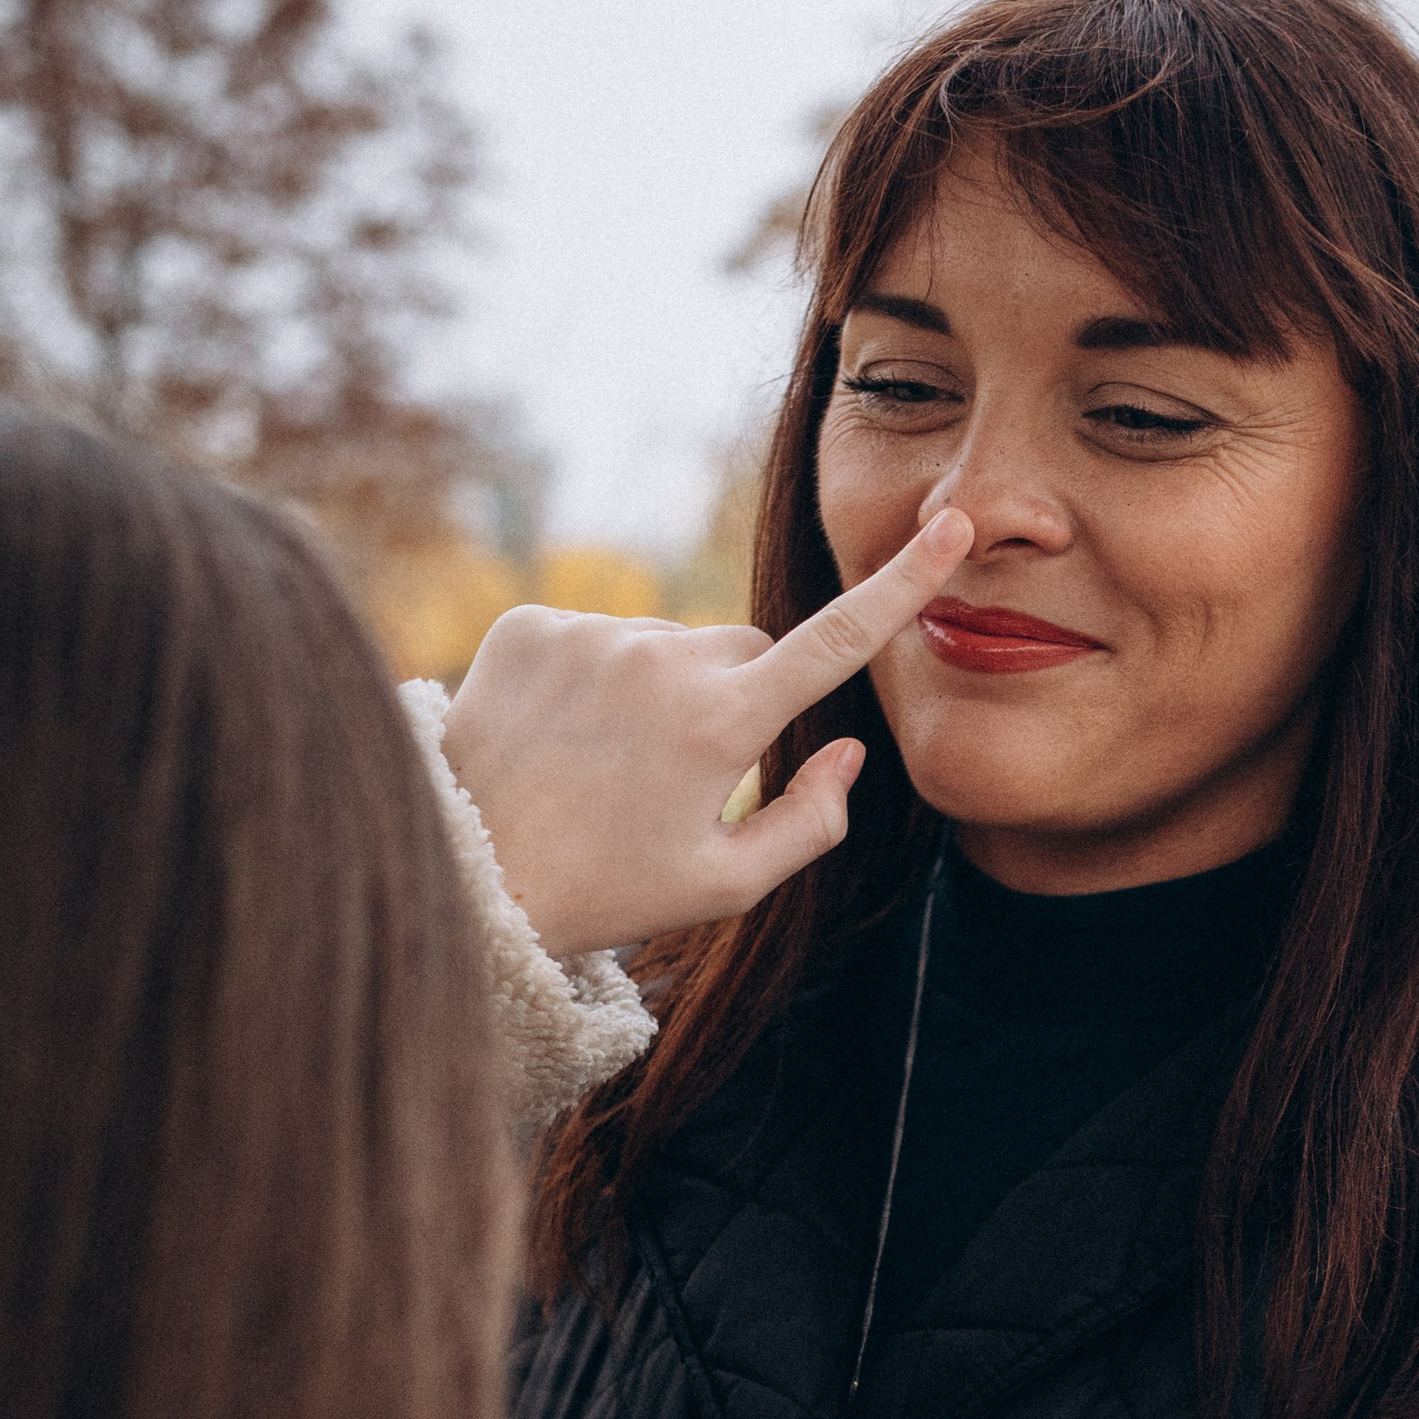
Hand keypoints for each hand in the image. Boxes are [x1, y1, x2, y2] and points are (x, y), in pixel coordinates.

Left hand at [439, 510, 972, 959]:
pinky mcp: (531, 626)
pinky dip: (595, 678)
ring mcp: (591, 635)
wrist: (464, 878)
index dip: (902, 584)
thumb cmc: (607, 892)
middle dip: (742, 697)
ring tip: (606, 765)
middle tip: (687, 776)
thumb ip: (811, 821)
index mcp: (721, 725)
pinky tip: (561, 737)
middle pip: (747, 652)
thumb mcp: (724, 885)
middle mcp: (661, 661)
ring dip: (661, 691)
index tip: (953, 526)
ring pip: (668, 647)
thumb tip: (851, 750)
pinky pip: (598, 636)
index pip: (834, 643)